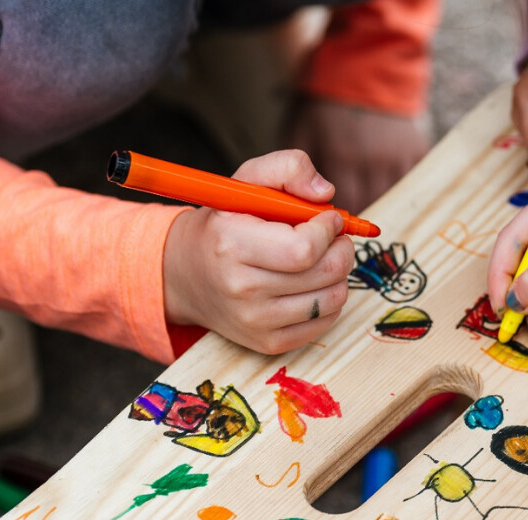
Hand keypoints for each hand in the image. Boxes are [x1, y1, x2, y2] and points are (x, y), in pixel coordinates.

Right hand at [163, 150, 353, 354]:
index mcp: (232, 243)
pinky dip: (330, 299)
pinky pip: (325, 322)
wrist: (185, 274)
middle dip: (342, 249)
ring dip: (339, 274)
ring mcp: (255, 321)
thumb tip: (326, 193)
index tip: (328, 218)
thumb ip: (288, 168)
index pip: (304, 248)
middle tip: (334, 237)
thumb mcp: (246, 182)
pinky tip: (314, 283)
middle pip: (325, 273)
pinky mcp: (269, 343)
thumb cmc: (225, 223)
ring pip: (332, 299)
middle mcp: (241, 288)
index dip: (328, 230)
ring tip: (323, 259)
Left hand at [285, 97, 428, 210]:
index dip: (338, 214)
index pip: (343, 205)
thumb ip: (297, 170)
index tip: (332, 212)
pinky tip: (384, 169)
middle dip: (358, 204)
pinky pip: (412, 178)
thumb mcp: (297, 130)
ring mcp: (398, 154)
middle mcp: (374, 159)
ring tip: (364, 183)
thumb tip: (315, 199)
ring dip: (378, 193)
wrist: (360, 63)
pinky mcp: (416, 148)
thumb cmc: (322, 101)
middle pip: (370, 201)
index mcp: (342, 157)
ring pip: (392, 193)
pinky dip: (399, 179)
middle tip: (347, 198)